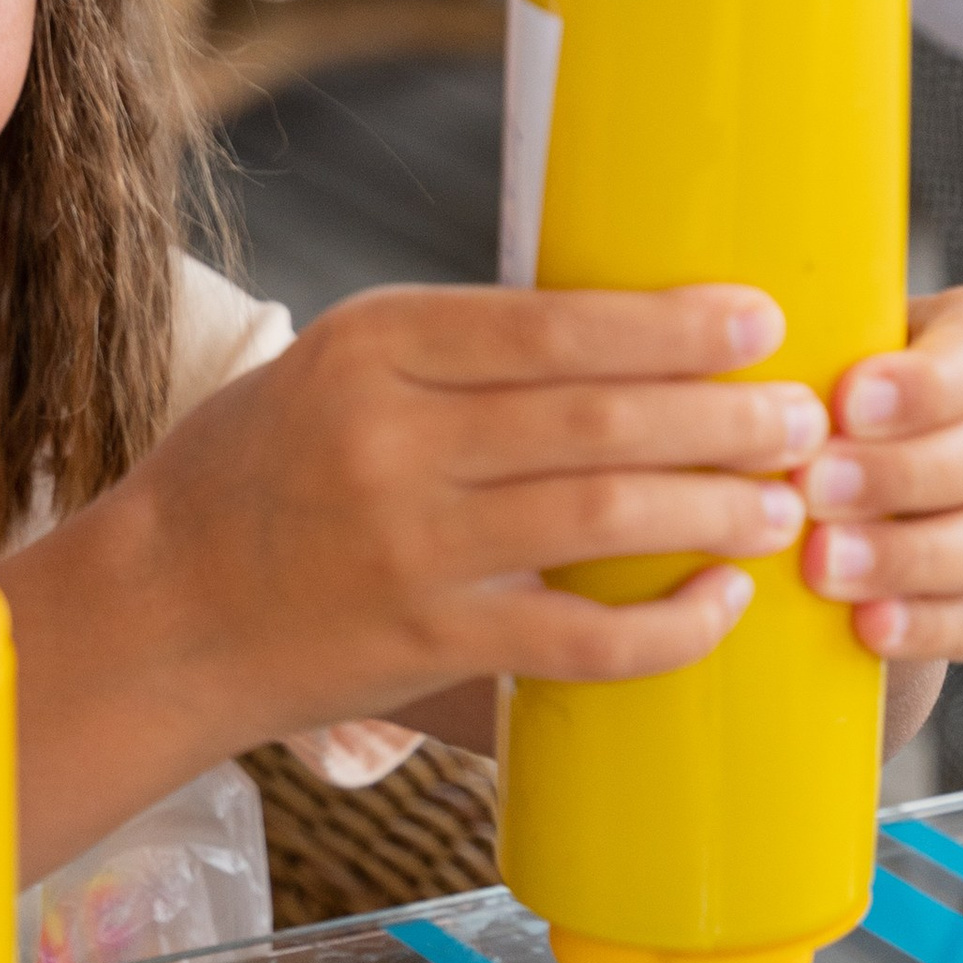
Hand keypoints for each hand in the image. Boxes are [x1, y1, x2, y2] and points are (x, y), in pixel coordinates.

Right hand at [0, 282, 828, 867]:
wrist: (160, 611)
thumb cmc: (256, 477)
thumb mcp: (332, 369)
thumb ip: (457, 355)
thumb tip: (628, 332)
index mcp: (373, 348)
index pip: (551, 326)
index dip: (670, 325)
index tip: (758, 320)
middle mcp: (388, 441)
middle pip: (594, 420)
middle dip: (721, 417)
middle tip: (802, 418)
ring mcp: (408, 548)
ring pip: (599, 519)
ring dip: (711, 509)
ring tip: (782, 503)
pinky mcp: (425, 642)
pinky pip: (577, 638)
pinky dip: (664, 625)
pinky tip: (719, 603)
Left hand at [799, 286, 962, 664]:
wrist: (856, 463)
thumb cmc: (835, 380)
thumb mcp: (838, 336)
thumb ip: (817, 338)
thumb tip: (751, 359)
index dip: (923, 385)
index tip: (848, 403)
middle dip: (900, 475)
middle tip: (813, 487)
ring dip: (904, 557)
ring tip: (822, 563)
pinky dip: (925, 626)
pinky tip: (867, 627)